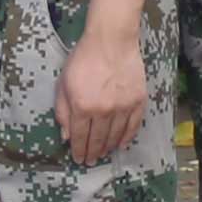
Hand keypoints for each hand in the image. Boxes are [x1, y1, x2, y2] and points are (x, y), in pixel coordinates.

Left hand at [56, 13, 149, 165]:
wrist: (111, 40)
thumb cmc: (84, 59)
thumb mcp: (64, 83)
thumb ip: (63, 111)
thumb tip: (66, 136)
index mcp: (82, 107)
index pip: (80, 137)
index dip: (79, 151)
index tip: (78, 159)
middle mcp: (103, 111)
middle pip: (98, 140)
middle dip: (92, 153)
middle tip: (90, 161)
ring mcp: (123, 107)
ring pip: (115, 136)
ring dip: (108, 148)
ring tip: (103, 154)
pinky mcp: (138, 101)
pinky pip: (133, 126)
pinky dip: (127, 138)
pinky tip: (121, 144)